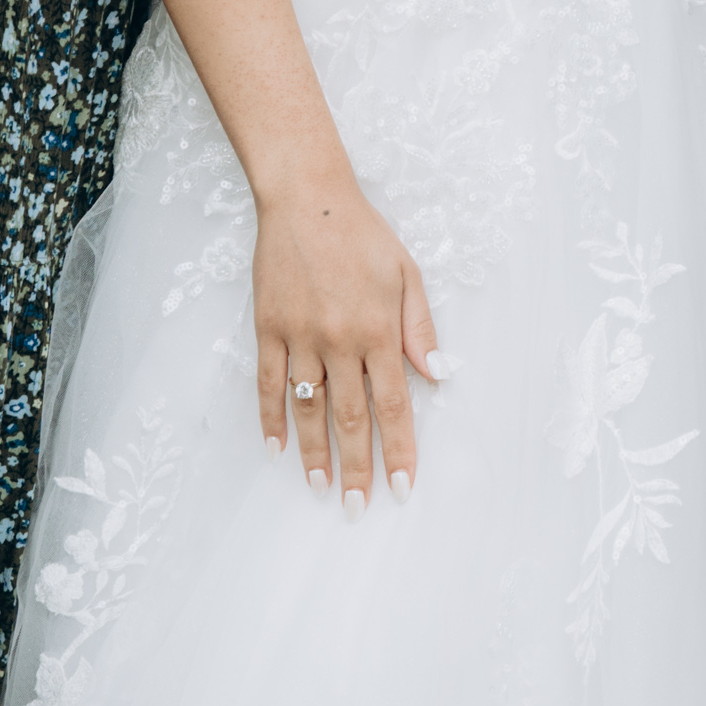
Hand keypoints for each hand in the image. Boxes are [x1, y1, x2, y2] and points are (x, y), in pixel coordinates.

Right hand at [255, 171, 441, 509]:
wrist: (306, 198)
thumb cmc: (361, 234)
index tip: (402, 486)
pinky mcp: (268, 327)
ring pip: (308, 408)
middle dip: (357, 467)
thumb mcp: (406, 273)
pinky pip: (267, 382)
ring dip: (313, 453)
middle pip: (349, 417)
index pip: (393, 404)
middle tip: (358, 507)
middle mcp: (339, 339)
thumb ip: (420, 328)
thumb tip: (438, 376)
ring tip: (319, 488)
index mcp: (378, 329)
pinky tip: (276, 447)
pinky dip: (270, 417)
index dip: (399, 448)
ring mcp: (299, 335)